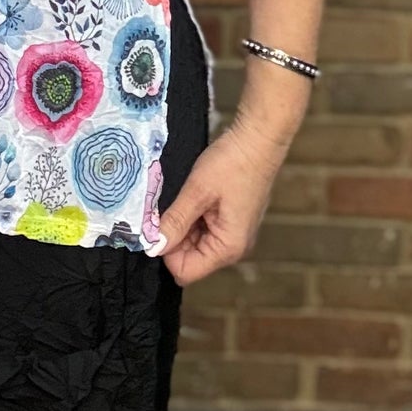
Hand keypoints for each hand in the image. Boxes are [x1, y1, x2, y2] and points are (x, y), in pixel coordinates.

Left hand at [154, 113, 291, 287]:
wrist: (258, 140)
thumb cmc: (232, 164)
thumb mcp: (197, 191)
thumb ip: (174, 221)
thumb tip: (153, 246)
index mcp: (228, 248)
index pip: (184, 271)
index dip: (166, 250)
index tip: (158, 223)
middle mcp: (232, 248)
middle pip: (189, 259)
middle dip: (173, 236)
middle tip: (169, 206)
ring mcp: (233, 235)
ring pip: (193, 243)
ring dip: (181, 224)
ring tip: (184, 198)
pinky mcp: (231, 222)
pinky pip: (203, 230)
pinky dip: (191, 217)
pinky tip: (193, 196)